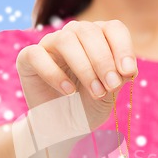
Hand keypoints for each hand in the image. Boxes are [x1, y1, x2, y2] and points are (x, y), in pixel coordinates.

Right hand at [16, 20, 137, 129]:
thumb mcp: (110, 94)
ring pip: (66, 40)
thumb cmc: (88, 106)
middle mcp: (74, 35)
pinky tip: (69, 92)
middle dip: (104, 61)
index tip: (129, 72)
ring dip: (84, 67)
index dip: (123, 48)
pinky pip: (38, 55)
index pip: (113, 29)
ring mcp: (50, 45)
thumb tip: (126, 68)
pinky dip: (55, 74)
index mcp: (98, 38)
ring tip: (95, 92)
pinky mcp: (28, 58)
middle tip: (111, 86)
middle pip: (90, 32)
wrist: (63, 129)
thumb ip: (118, 77)